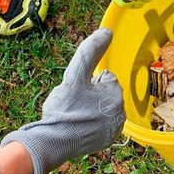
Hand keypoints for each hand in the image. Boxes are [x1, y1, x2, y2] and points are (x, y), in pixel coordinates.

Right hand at [0, 28, 125, 173]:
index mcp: (116, 94)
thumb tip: (107, 31)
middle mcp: (121, 112)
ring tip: (74, 116)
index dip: (88, 82)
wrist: (51, 143)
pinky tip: (78, 128)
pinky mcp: (107, 141)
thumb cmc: (63, 108)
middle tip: (74, 105)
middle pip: (103, 93)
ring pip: (101, 108)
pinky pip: (100, 124)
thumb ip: (90, 51)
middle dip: (89, 95)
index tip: (77, 93)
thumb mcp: (74, 75)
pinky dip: (91, 124)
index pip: (104, 78)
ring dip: (90, 108)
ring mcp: (115, 129)